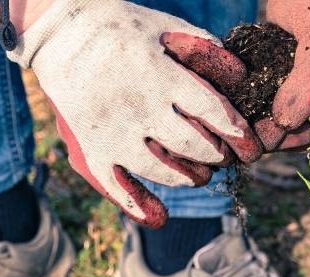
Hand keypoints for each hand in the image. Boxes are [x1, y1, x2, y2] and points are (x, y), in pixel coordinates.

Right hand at [5, 0, 260, 227]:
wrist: (60, 32)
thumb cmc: (121, 27)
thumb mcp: (166, 28)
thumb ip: (205, 51)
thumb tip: (243, 76)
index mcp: (160, 75)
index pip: (212, 111)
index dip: (237, 132)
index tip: (249, 144)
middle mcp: (138, 107)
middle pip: (193, 146)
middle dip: (217, 156)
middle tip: (222, 156)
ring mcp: (112, 131)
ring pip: (162, 171)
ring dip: (189, 177)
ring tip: (199, 173)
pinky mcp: (91, 147)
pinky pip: (115, 186)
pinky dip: (138, 205)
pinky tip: (159, 217)